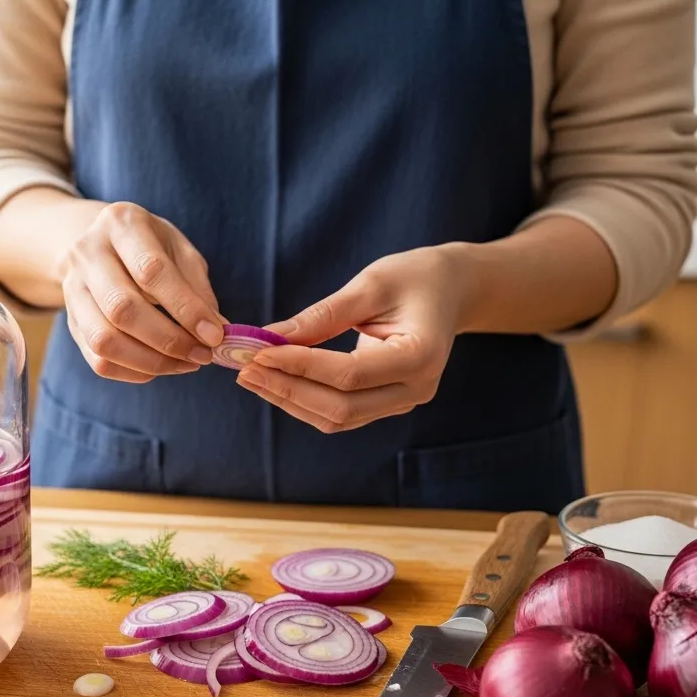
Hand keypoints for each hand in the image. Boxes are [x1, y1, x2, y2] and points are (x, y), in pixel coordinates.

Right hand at [58, 202, 225, 382]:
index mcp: (121, 224)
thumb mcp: (179, 249)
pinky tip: (162, 366)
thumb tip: (217, 331)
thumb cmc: (150, 246)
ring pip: (105, 340)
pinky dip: (135, 372)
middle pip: (122, 309)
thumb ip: (197, 287)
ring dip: (152, 362)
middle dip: (169, 340)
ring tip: (186, 363)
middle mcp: (87, 254)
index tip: (215, 334)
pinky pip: (98, 360)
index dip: (186, 308)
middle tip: (203, 354)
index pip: (151, 271)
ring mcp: (72, 290)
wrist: (100, 244)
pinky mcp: (71, 322)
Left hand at [238, 246, 463, 432]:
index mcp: (420, 356)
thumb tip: (272, 336)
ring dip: (291, 400)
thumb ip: (324, 315)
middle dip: (289, 390)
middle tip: (245, 368)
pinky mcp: (387, 402)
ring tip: (251, 376)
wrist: (451, 290)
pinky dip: (305, 401)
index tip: (259, 351)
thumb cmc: (415, 277)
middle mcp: (416, 389)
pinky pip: (341, 413)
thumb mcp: (372, 284)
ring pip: (338, 418)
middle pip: (341, 407)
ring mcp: (403, 401)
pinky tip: (276, 381)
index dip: (301, 366)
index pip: (349, 374)